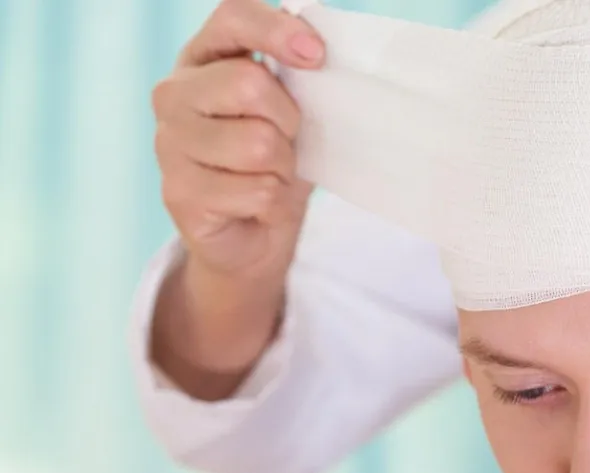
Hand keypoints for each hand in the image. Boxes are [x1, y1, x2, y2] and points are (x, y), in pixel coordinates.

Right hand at [153, 0, 322, 279]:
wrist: (253, 232)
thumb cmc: (275, 159)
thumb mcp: (293, 110)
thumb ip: (300, 75)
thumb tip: (319, 51)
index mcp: (203, 58)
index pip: (232, 18)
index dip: (275, 30)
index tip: (316, 56)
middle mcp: (174, 93)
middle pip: (249, 84)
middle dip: (289, 119)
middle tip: (288, 141)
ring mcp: (169, 143)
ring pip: (256, 143)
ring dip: (283, 167)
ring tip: (272, 174)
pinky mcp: (178, 193)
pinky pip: (256, 190)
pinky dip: (273, 201)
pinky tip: (258, 204)